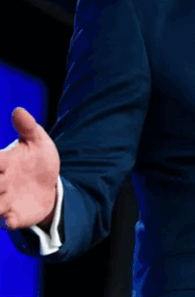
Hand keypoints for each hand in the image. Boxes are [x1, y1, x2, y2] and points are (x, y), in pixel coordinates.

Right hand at [0, 107, 59, 229]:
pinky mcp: (15, 216)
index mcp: (3, 162)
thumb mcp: (38, 142)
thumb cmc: (38, 160)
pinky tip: (9, 220)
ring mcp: (6, 200)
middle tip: (0, 181)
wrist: (51, 185)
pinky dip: (7, 222)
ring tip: (0, 204)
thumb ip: (28, 127)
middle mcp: (0, 182)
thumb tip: (19, 110)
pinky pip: (8, 221)